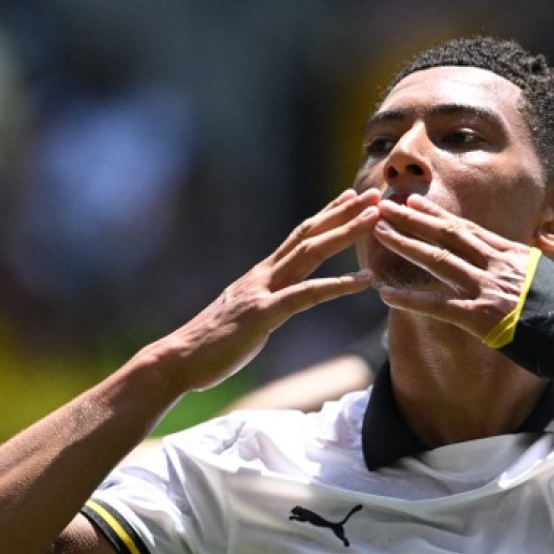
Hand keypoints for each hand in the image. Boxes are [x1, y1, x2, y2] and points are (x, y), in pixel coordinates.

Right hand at [152, 189, 380, 391]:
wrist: (178, 359)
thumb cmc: (210, 345)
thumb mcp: (244, 316)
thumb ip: (262, 303)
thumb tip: (275, 303)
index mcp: (261, 275)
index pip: (299, 236)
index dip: (326, 215)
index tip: (350, 196)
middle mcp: (264, 275)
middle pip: (309, 235)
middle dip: (343, 213)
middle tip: (375, 194)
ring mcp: (263, 292)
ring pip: (311, 254)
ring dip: (346, 233)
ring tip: (376, 219)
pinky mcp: (263, 315)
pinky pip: (308, 295)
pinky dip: (339, 285)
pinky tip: (366, 279)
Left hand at [369, 194, 536, 339]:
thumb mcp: (551, 281)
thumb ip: (527, 271)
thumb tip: (521, 265)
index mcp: (515, 254)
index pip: (468, 229)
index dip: (437, 215)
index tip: (414, 202)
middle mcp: (500, 265)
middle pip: (449, 235)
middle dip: (413, 218)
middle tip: (384, 205)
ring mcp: (491, 289)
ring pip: (439, 261)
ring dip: (405, 245)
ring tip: (379, 232)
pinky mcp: (484, 318)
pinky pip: (438, 306)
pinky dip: (409, 299)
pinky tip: (385, 293)